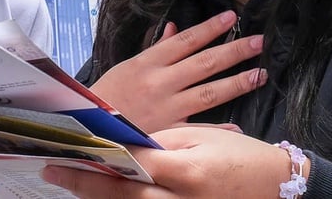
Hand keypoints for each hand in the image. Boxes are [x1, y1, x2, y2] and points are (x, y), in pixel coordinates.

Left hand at [41, 126, 304, 198]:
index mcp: (186, 172)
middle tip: (55, 173)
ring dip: (97, 197)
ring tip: (71, 182)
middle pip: (121, 197)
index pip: (130, 166)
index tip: (69, 152)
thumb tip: (124, 140)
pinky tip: (101, 194)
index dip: (97, 159)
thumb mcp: (203, 138)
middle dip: (84, 185)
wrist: (276, 187)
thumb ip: (161, 141)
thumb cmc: (240, 156)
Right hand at [89, 11, 265, 132]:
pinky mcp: (167, 132)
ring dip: (237, 83)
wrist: (84, 128)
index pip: (186, 40)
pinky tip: (238, 125)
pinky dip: (219, 128)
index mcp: (148, 62)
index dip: (211, 28)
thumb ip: (154, 49)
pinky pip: (198, 129)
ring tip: (259, 74)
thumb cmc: (105, 95)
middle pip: (204, 63)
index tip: (232, 18)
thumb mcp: (127, 66)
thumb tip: (175, 29)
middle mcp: (160, 83)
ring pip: (208, 92)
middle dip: (235, 51)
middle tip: (259, 41)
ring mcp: (166, 108)